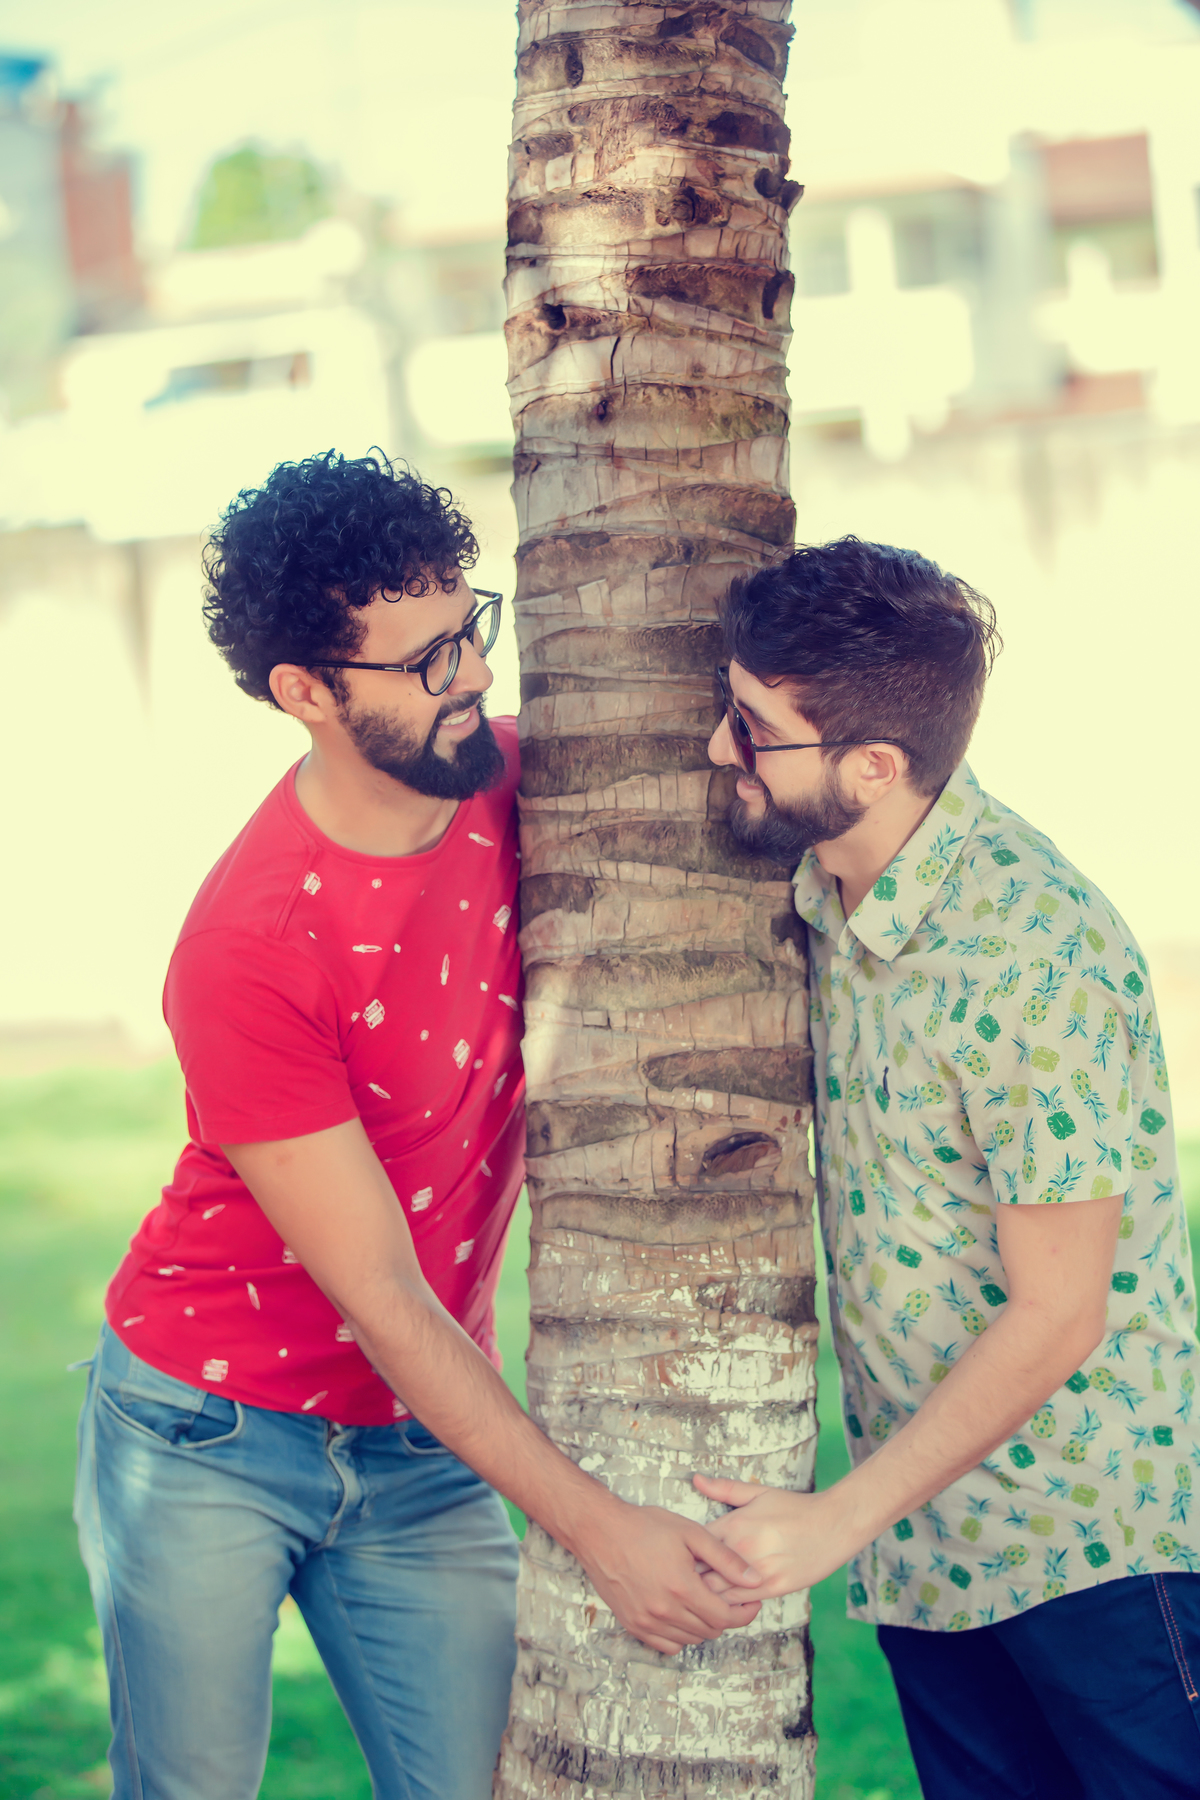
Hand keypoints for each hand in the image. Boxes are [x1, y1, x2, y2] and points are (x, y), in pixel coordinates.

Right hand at [572, 1498, 763, 1654]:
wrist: (600, 1531)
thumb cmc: (644, 1527)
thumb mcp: (690, 1533)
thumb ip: (725, 1558)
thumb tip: (754, 1578)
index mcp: (682, 1588)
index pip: (725, 1618)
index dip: (744, 1613)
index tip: (751, 1603)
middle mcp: (664, 1611)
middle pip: (709, 1630)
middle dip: (725, 1616)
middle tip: (729, 1598)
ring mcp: (646, 1621)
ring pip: (690, 1639)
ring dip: (703, 1626)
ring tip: (704, 1602)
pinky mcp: (632, 1624)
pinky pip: (666, 1645)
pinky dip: (680, 1635)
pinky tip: (682, 1614)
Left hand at [692, 1475, 843, 1598]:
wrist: (833, 1524)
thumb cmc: (795, 1508)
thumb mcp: (759, 1493)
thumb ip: (724, 1489)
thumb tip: (696, 1479)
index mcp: (735, 1524)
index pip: (694, 1544)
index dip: (684, 1551)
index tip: (680, 1555)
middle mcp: (742, 1549)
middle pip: (699, 1572)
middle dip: (688, 1576)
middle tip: (683, 1578)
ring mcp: (757, 1572)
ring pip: (717, 1592)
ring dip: (705, 1593)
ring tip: (699, 1593)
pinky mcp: (773, 1589)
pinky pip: (740, 1603)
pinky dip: (727, 1604)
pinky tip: (723, 1600)